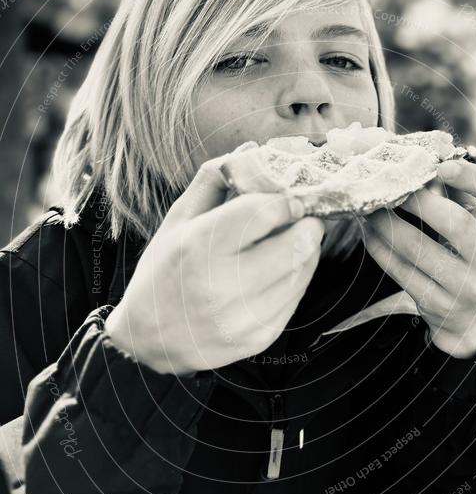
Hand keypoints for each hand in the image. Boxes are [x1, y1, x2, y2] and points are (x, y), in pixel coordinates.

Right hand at [106, 158, 323, 374]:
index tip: (290, 197)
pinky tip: (280, 271)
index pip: (265, 211)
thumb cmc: (163, 272)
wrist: (150, 342)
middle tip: (304, 216)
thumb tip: (252, 152)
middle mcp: (223, 283)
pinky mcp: (260, 337)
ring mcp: (244, 316)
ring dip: (306, 250)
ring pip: (303, 269)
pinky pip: (296, 297)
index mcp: (199, 246)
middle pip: (296, 241)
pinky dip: (296, 278)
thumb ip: (214, 182)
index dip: (286, 200)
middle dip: (308, 223)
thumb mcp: (178, 221)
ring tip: (293, 241)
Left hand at [361, 159, 475, 357]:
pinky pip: (402, 272)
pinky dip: (380, 249)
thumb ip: (459, 193)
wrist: (473, 319)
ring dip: (386, 224)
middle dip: (417, 201)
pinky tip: (369, 232)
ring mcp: (465, 286)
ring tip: (367, 206)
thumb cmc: (471, 256)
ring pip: (418, 249)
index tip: (442, 166)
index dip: (475, 179)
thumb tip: (425, 154)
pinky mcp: (437, 304)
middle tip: (388, 184)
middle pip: (454, 223)